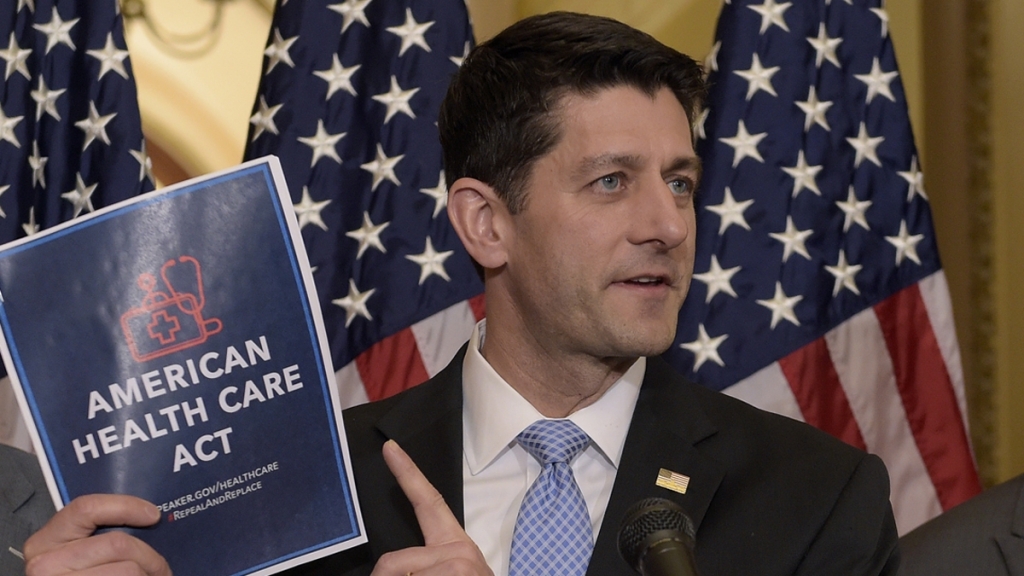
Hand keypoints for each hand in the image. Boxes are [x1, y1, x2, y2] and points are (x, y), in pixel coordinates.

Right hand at [24, 494, 170, 575]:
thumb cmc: (79, 573)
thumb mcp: (75, 555)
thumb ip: (96, 538)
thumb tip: (147, 520)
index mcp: (44, 542)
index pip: (86, 509)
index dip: (125, 506)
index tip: (153, 515)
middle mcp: (44, 564)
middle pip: (117, 544)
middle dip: (150, 557)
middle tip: (161, 568)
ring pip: (128, 569)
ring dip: (148, 574)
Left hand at [371, 440, 492, 575]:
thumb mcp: (449, 573)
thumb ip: (421, 564)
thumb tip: (387, 569)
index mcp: (454, 546)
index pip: (429, 502)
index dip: (407, 473)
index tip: (389, 448)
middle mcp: (459, 553)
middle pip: (391, 561)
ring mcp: (459, 567)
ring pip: (395, 575)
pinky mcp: (459, 575)